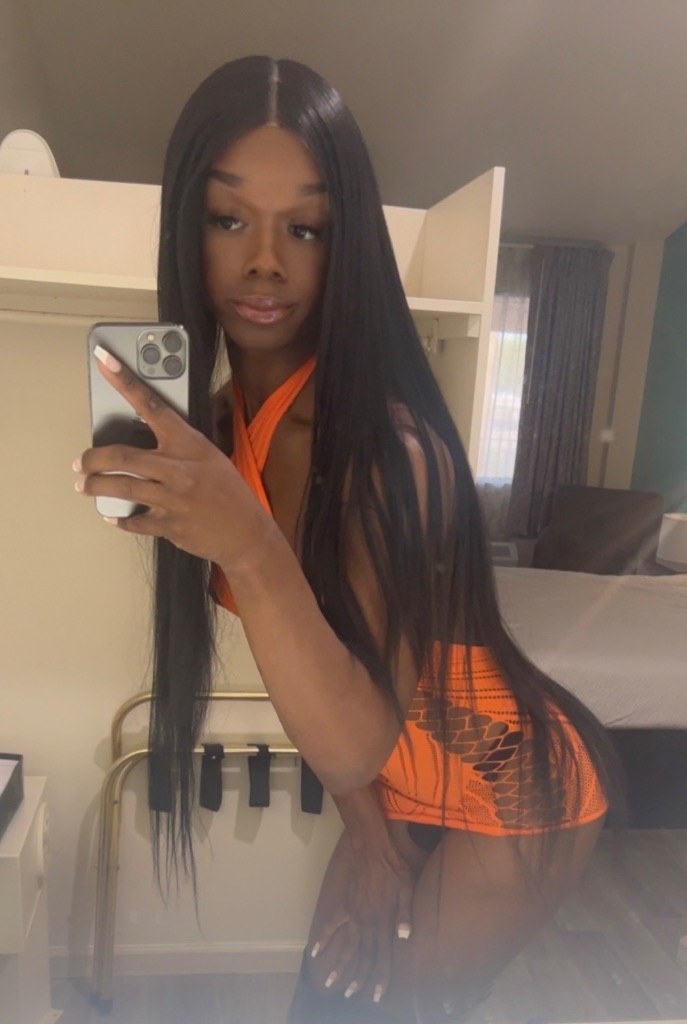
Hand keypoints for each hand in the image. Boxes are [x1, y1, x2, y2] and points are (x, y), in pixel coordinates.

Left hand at [75, 346, 271, 569]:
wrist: (248, 534)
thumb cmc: (230, 492)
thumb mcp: (210, 458)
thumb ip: (179, 446)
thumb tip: (146, 439)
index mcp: (190, 444)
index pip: (153, 405)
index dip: (125, 381)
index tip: (104, 360)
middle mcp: (179, 469)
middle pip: (123, 456)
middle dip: (94, 459)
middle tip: (81, 463)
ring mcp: (173, 499)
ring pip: (121, 488)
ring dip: (96, 487)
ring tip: (85, 486)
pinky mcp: (169, 526)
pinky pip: (134, 521)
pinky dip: (120, 519)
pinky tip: (114, 515)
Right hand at [311, 834, 413, 1004]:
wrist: (373, 850)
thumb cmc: (394, 869)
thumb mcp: (407, 890)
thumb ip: (406, 915)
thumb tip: (404, 938)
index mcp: (383, 922)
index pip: (382, 956)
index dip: (381, 976)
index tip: (377, 994)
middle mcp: (367, 923)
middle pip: (364, 957)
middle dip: (359, 979)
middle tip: (351, 995)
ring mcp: (354, 916)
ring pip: (346, 946)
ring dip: (339, 966)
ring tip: (331, 983)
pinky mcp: (345, 906)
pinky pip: (332, 926)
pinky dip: (323, 938)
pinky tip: (314, 951)